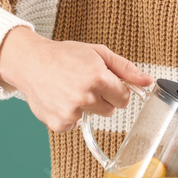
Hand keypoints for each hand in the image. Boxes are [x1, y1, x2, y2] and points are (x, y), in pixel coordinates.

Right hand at [0, 26, 152, 132]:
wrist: (29, 62)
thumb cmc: (64, 55)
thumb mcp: (98, 53)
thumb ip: (125, 69)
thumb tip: (148, 81)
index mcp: (98, 77)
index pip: (124, 97)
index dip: (117, 90)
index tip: (107, 83)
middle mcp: (85, 96)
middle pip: (112, 110)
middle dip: (103, 98)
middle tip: (86, 83)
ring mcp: (71, 112)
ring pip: (94, 117)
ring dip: (87, 107)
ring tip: (71, 89)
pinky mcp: (59, 123)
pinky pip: (75, 124)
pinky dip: (70, 115)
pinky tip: (60, 99)